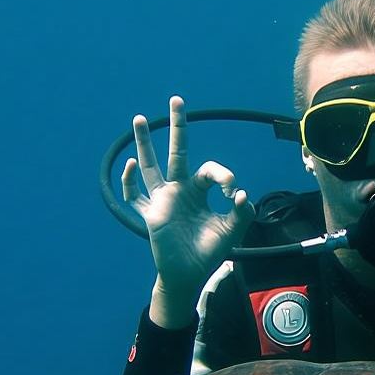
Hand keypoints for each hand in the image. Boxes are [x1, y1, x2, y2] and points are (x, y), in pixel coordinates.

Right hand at [122, 96, 255, 328]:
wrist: (190, 275)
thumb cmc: (209, 251)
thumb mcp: (232, 231)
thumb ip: (242, 213)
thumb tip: (243, 194)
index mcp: (199, 190)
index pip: (209, 170)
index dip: (223, 176)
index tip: (233, 193)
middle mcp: (179, 189)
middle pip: (177, 152)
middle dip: (178, 126)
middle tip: (177, 99)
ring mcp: (162, 200)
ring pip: (151, 166)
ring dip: (145, 143)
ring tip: (141, 118)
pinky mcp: (150, 215)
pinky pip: (136, 196)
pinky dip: (131, 182)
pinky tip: (131, 165)